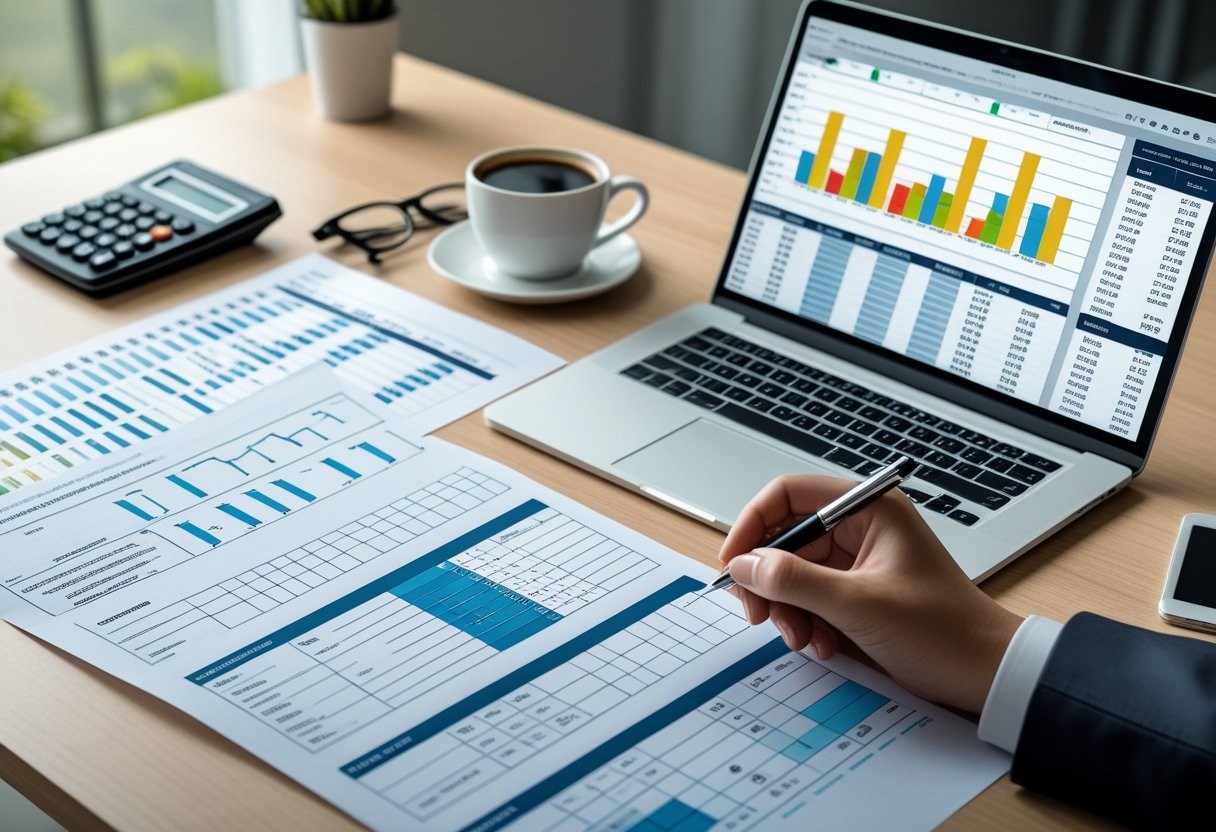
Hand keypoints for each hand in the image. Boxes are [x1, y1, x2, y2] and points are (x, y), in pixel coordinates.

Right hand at [719, 474, 1022, 713]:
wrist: (985, 675)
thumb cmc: (944, 632)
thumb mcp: (859, 606)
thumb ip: (794, 581)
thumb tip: (745, 565)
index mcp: (868, 509)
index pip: (788, 494)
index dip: (753, 524)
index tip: (734, 562)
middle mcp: (860, 527)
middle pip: (784, 537)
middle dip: (768, 579)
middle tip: (758, 614)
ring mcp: (856, 560)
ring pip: (792, 572)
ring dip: (787, 607)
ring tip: (802, 638)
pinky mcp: (855, 591)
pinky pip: (809, 597)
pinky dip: (805, 621)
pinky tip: (822, 643)